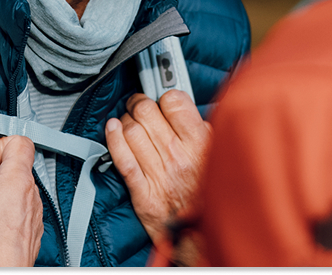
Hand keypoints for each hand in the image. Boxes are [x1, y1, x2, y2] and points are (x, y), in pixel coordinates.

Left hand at [105, 90, 209, 249]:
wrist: (202, 235)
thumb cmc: (209, 195)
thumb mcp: (219, 156)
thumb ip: (204, 132)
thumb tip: (186, 111)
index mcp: (200, 144)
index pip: (174, 101)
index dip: (165, 96)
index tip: (163, 100)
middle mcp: (177, 156)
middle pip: (147, 111)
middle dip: (139, 103)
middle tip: (139, 105)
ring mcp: (158, 173)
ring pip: (131, 131)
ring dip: (126, 121)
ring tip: (129, 122)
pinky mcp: (142, 191)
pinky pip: (122, 159)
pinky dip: (113, 139)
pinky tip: (112, 129)